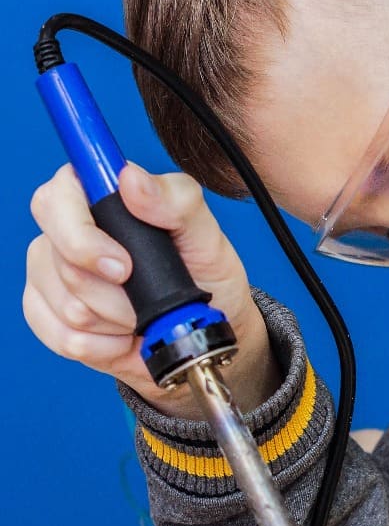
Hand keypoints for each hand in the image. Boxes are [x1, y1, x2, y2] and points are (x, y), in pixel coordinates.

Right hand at [24, 162, 278, 416]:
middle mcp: (64, 229)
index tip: (123, 266)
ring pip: (69, 307)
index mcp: (96, 194)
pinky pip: (64, 339)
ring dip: (118, 321)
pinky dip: (105, 346)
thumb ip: (176, 200)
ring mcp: (48, 272)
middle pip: (63, 263)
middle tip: (148, 296)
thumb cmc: (203, 275)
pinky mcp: (45, 315)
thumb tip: (131, 179)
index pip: (57, 199)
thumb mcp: (206, 235)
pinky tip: (124, 336)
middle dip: (116, 293)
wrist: (200, 332)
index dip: (82, 238)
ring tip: (142, 314)